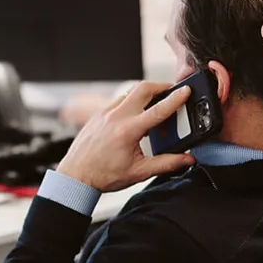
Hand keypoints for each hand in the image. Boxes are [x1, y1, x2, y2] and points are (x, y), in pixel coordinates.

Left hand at [56, 82, 195, 192]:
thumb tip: (187, 158)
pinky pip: (119, 100)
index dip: (175, 98)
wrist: (75, 176)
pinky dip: (132, 101)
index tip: (186, 90)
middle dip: (161, 86)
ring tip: (157, 103)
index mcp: (128, 130)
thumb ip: (166, 163)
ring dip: (146, 93)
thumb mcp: (139, 172)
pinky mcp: (98, 114)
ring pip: (130, 92)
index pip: (158, 109)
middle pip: (143, 88)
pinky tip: (137, 114)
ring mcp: (105, 113)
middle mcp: (116, 117)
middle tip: (173, 91)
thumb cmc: (103, 175)